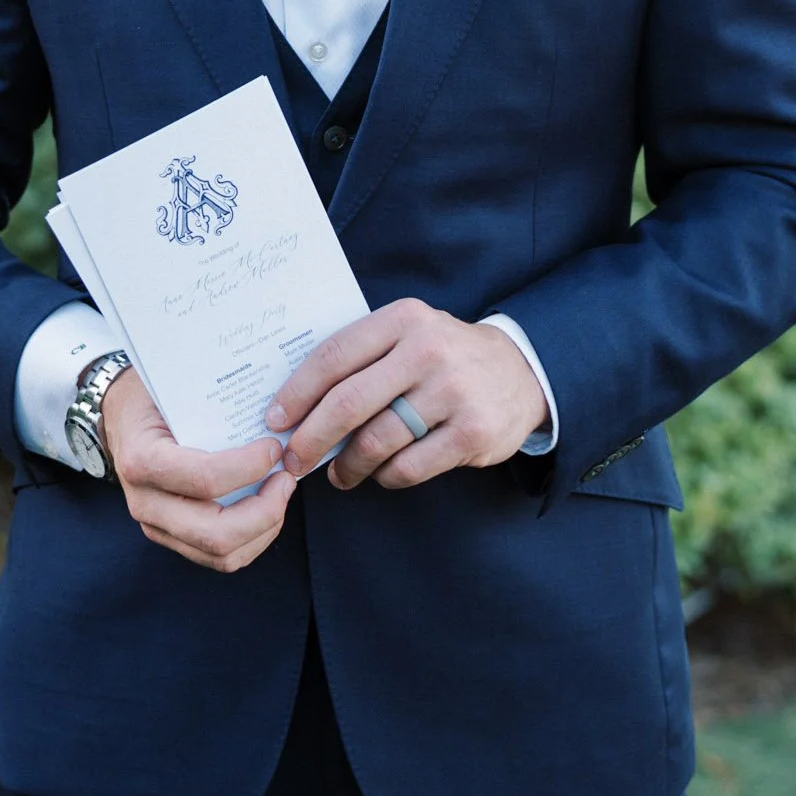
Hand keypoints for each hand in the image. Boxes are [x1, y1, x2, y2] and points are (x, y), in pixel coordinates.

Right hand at [100, 368, 296, 572]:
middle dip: (265, 512)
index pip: (204, 479)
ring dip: (264, 529)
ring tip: (280, 493)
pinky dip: (252, 539)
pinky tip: (265, 507)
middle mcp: (145, 502)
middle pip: (215, 533)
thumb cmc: (152, 395)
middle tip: (286, 479)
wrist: (119, 416)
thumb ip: (213, 398)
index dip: (249, 468)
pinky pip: (218, 557)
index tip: (274, 448)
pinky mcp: (171, 538)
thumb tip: (273, 407)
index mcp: (142, 460)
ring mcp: (157, 526)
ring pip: (221, 555)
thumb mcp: (172, 385)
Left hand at [265, 300, 548, 492]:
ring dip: (348, 466)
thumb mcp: (408, 334)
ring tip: (339, 474)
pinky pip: (408, 467)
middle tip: (294, 460)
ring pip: (376, 441)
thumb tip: (296, 405)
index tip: (275, 419)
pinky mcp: (472, 432)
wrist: (520, 372)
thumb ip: (362, 357)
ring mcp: (453, 392)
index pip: (335, 356)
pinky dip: (386, 477)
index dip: (297, 392)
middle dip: (311, 438)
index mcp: (404, 319)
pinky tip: (382, 472)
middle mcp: (428, 350)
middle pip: (348, 403)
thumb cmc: (443, 356)